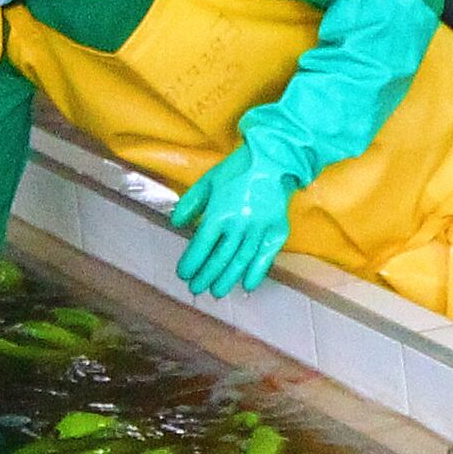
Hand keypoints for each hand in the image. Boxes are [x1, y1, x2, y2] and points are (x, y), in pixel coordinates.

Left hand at [170, 151, 291, 297]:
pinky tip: (247, 285)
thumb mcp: (207, 181)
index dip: (192, 263)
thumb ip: (190, 203)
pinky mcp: (277, 231)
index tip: (184, 274)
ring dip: (227, 279)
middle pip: (220, 258)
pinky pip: (266, 257)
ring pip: (241, 261)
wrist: (272, 161)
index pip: (202, 246)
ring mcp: (260, 230)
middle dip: (206, 276)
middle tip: (196, 289)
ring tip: (217, 291)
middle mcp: (239, 225)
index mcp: (220, 213)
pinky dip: (257, 273)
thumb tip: (176, 224)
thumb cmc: (237, 170)